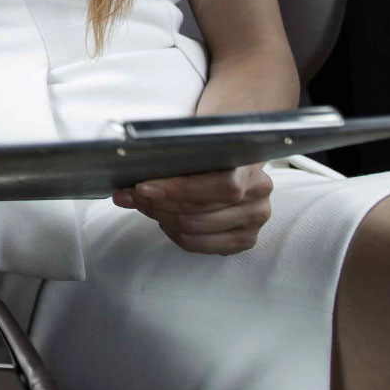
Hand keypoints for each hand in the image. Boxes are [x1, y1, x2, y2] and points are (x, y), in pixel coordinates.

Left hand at [114, 164, 272, 254]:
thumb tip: (132, 179)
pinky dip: (174, 234)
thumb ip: (173, 157)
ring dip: (161, 218)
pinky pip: (198, 245)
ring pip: (194, 229)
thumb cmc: (212, 150)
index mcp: (251, 166)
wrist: (236, 157)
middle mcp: (258, 196)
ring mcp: (254, 221)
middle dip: (157, 204)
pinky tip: (164, 220)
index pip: (220, 186)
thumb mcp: (199, 144)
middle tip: (131, 196)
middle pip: (199, 211)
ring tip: (144, 205)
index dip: (177, 190)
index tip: (142, 187)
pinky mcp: (244, 240)